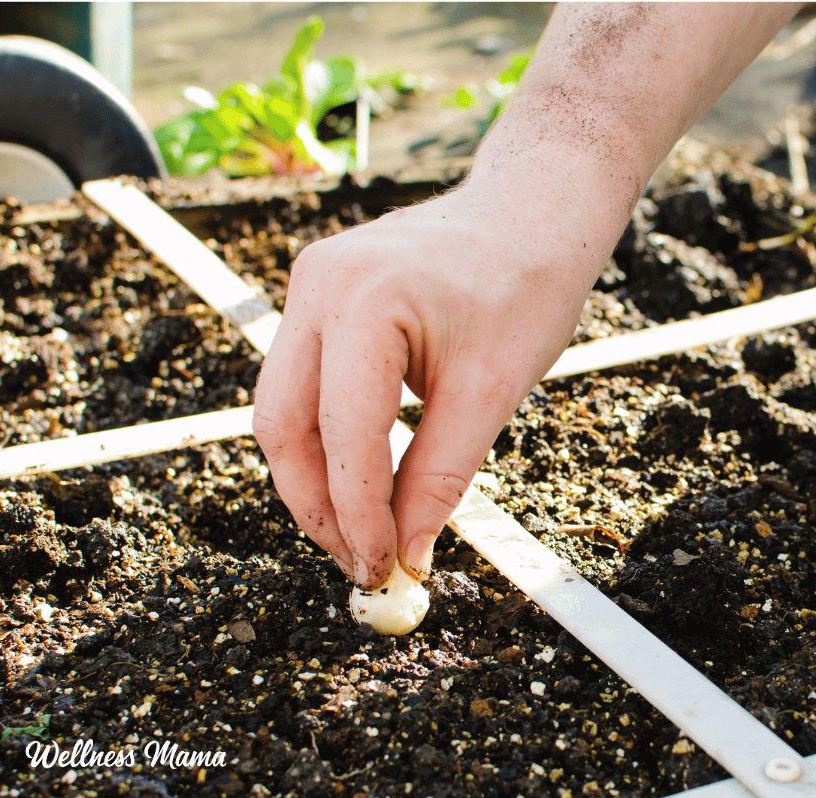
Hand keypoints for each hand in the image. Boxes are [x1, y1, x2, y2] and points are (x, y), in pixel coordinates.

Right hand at [252, 186, 603, 587]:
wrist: (532, 212)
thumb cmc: (526, 285)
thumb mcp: (492, 390)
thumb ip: (441, 475)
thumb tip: (408, 553)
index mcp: (362, 299)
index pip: (343, 431)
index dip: (357, 512)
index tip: (381, 568)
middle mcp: (318, 285)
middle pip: (283, 423)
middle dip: (316, 504)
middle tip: (360, 561)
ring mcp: (310, 286)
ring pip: (285, 408)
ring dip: (317, 476)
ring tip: (364, 532)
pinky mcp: (320, 297)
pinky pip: (305, 382)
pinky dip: (328, 438)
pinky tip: (363, 479)